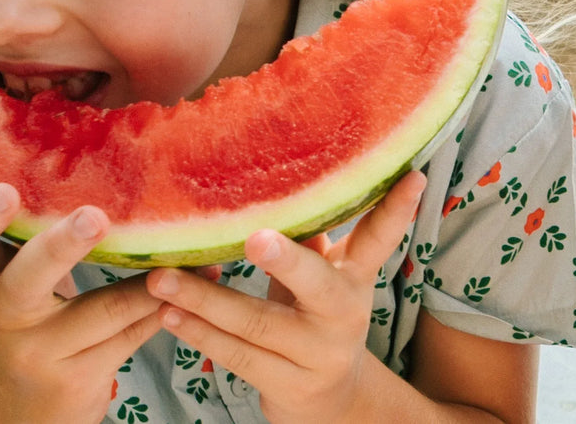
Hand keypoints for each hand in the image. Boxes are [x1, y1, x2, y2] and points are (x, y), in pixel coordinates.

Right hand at [0, 184, 164, 423]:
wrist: (26, 415)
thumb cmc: (34, 329)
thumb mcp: (22, 289)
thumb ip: (40, 243)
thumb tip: (108, 170)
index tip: (5, 190)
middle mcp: (8, 315)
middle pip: (26, 279)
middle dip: (61, 246)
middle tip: (94, 219)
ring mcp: (43, 351)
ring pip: (105, 309)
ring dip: (153, 280)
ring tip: (188, 252)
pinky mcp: (79, 376)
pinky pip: (132, 334)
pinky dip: (167, 306)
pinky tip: (201, 281)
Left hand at [147, 171, 426, 423]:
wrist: (329, 402)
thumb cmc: (315, 320)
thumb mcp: (324, 279)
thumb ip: (311, 237)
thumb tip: (289, 174)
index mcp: (355, 278)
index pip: (381, 239)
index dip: (397, 209)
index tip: (412, 177)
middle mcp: (343, 313)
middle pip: (316, 284)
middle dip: (285, 261)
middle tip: (255, 238)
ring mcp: (317, 354)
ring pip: (256, 324)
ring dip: (204, 300)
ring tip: (163, 278)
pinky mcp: (287, 384)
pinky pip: (237, 356)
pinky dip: (200, 334)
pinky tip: (170, 314)